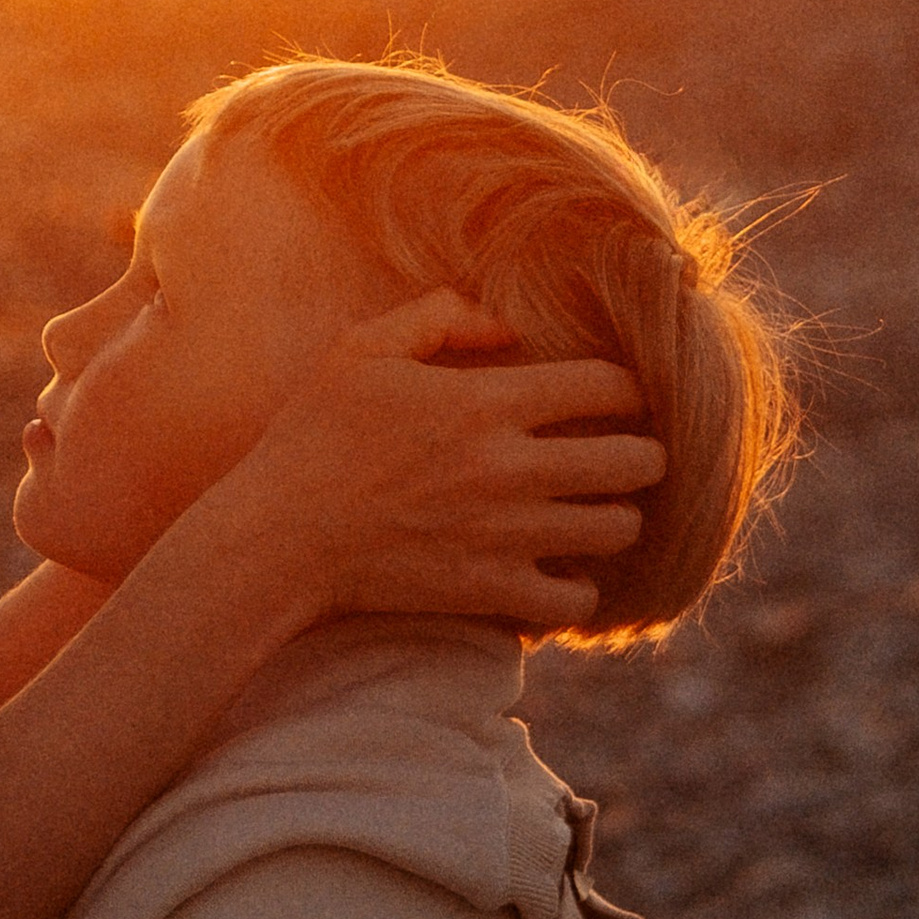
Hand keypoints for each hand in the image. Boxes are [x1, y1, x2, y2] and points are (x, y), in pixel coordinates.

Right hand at [238, 289, 662, 629]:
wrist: (277, 538)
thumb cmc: (313, 436)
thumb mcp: (360, 350)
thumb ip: (438, 317)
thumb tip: (507, 327)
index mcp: (484, 403)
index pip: (607, 386)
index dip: (624, 386)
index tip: (612, 395)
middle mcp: (509, 469)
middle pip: (635, 461)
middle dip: (641, 453)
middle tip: (622, 454)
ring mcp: (505, 536)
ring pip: (618, 529)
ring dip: (615, 517)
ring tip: (593, 511)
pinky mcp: (489, 592)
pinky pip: (576, 601)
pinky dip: (578, 589)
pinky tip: (558, 571)